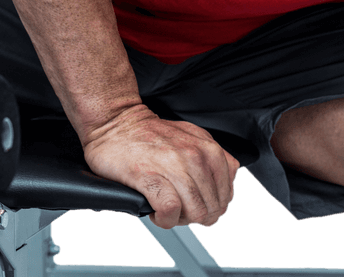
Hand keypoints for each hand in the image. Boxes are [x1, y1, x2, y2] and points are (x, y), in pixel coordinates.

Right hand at [81, 104, 241, 228]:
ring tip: (167, 211)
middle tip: (180, 211)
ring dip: (181, 220)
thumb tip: (221, 189)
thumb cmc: (151, 135)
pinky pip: (171, 210)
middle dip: (196, 217)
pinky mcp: (150, 177)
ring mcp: (174, 166)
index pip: (227, 193)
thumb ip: (211, 159)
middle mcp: (196, 156)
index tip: (198, 207)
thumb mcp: (193, 138)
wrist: (117, 123)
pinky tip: (156, 213)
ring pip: (196, 211)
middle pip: (213, 206)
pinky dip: (165, 219)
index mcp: (209, 148)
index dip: (212, 208)